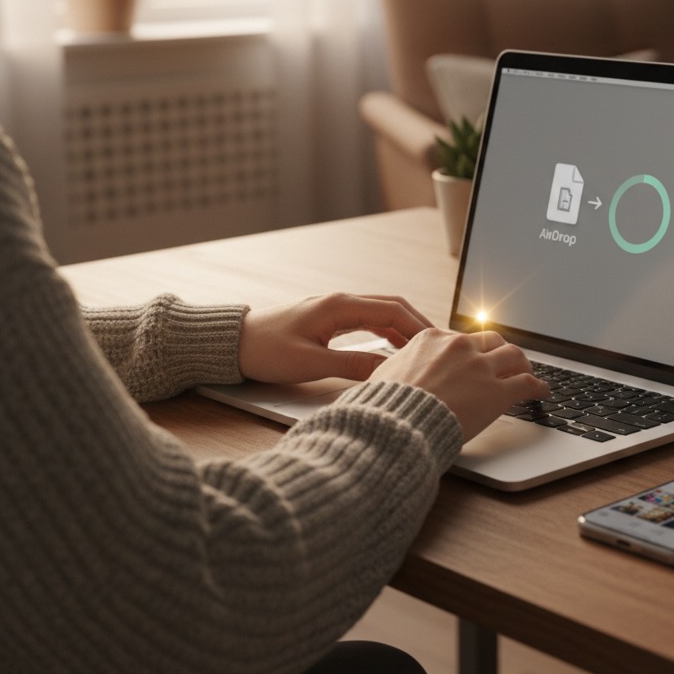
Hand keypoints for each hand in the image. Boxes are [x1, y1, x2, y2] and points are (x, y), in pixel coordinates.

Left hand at [238, 293, 432, 383]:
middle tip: (440, 346)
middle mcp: (341, 301)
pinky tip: (395, 349)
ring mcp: (336, 309)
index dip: (418, 326)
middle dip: (418, 325)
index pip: (392, 310)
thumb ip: (352, 367)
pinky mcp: (330, 319)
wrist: (234, 344)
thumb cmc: (266, 351)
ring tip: (424, 350)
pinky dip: (387, 332)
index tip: (437, 344)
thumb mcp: (311, 364)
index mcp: (339, 306)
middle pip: (392, 307)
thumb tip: (388, 372)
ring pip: (382, 313)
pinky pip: (368, 321)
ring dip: (404, 329)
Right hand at [369, 327, 548, 441]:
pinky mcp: (496, 392)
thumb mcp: (384, 376)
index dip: (472, 351)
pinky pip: (527, 383)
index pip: (461, 339)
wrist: (396, 425)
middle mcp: (459, 347)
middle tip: (505, 363)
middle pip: (491, 340)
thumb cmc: (386, 406)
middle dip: (500, 351)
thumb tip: (391, 376)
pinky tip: (542, 393)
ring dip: (523, 364)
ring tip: (527, 373)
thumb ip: (397, 369)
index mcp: (432, 339)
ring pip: (514, 355)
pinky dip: (539, 387)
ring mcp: (480, 368)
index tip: (475, 360)